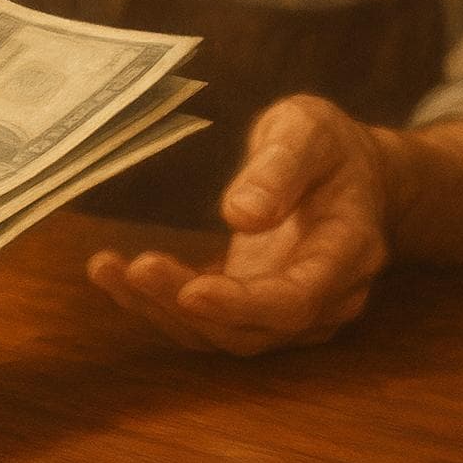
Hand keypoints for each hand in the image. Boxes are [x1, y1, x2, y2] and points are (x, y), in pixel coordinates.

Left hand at [88, 96, 390, 354]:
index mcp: (348, 250)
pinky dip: (159, 301)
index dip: (243, 304)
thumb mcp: (308, 129)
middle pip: (252, 328)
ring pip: (223, 333)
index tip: (191, 292)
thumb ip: (279, 167)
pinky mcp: (254, 304)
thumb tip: (242, 213)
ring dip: (162, 308)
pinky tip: (115, 274)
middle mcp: (325, 297)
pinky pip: (207, 317)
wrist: (354, 173)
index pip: (297, 299)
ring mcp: (290, 309)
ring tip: (108, 271)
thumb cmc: (330, 145)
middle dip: (186, 305)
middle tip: (134, 270)